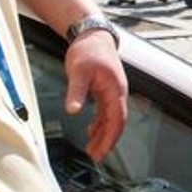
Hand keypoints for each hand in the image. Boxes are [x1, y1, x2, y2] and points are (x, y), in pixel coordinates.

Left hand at [65, 30, 128, 159]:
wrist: (92, 34)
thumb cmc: (88, 50)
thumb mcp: (79, 71)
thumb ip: (76, 92)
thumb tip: (73, 110)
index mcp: (115, 90)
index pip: (117, 120)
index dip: (110, 138)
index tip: (101, 152)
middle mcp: (117, 93)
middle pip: (115, 123)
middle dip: (107, 141)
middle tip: (96, 157)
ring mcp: (112, 92)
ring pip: (111, 119)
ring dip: (103, 134)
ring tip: (92, 149)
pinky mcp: (105, 90)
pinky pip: (105, 112)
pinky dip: (100, 124)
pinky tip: (91, 130)